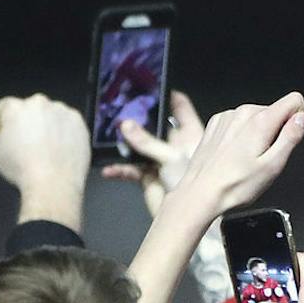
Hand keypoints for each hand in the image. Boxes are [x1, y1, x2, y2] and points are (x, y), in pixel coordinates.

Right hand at [0, 94, 90, 230]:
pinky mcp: (78, 121)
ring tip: (46, 149)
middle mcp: (39, 103)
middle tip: (29, 145)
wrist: (54, 185)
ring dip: (46, 125)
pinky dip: (64, 131)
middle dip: (27, 122)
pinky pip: (67, 122)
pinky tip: (59, 148)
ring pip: (49, 114)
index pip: (4, 107)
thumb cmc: (23, 170)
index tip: (11, 136)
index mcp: (15, 108)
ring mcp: (61, 111)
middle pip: (28, 109)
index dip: (5, 123)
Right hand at [100, 91, 203, 217]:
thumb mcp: (171, 157)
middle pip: (154, 125)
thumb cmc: (194, 184)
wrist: (188, 219)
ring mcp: (161, 160)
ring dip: (124, 144)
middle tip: (122, 107)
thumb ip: (147, 142)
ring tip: (109, 138)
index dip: (169, 96)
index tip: (154, 83)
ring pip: (138, 146)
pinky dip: (119, 169)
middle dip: (138, 118)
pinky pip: (130, 169)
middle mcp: (175, 145)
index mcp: (190, 134)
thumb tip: (126, 125)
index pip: (181, 108)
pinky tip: (109, 170)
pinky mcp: (148, 176)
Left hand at [166, 93, 303, 222]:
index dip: (298, 119)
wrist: (200, 193)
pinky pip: (240, 122)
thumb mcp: (273, 166)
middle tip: (264, 158)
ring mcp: (227, 117)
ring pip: (257, 117)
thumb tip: (302, 118)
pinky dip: (242, 136)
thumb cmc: (234, 186)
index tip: (289, 138)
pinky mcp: (217, 123)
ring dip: (258, 135)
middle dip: (276, 132)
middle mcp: (243, 113)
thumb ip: (291, 138)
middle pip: (275, 111)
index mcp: (260, 122)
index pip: (294, 100)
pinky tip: (235, 155)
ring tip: (247, 159)